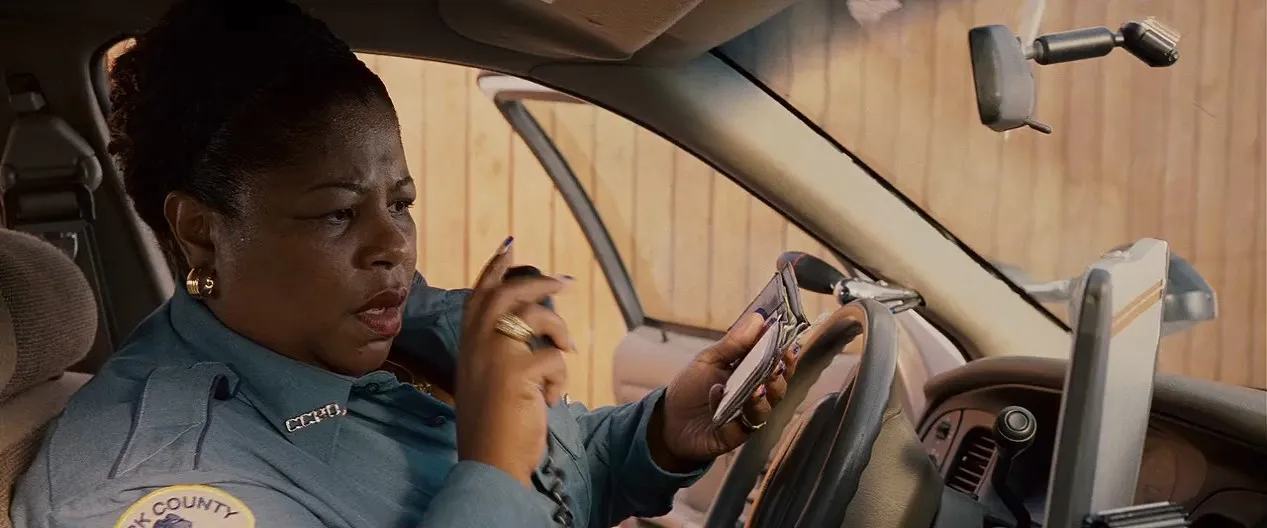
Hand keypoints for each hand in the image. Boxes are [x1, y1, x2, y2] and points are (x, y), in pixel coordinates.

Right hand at [454, 238, 573, 486]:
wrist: (489, 462)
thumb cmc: (492, 427)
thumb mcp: (487, 381)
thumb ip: (499, 351)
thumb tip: (532, 326)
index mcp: (468, 345)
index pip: (479, 295)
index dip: (494, 269)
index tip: (509, 245)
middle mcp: (477, 345)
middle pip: (509, 293)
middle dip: (539, 282)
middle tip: (565, 281)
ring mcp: (495, 356)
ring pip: (536, 316)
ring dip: (559, 331)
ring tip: (566, 349)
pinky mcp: (517, 373)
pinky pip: (554, 359)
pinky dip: (559, 380)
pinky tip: (549, 400)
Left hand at [654, 312, 797, 466]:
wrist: (668, 419)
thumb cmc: (691, 387)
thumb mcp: (709, 359)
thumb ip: (734, 342)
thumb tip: (758, 317)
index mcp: (751, 375)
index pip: (777, 366)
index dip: (786, 357)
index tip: (788, 346)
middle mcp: (754, 397)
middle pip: (777, 389)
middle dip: (778, 377)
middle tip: (774, 366)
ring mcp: (744, 417)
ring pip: (764, 410)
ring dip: (761, 398)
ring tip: (755, 387)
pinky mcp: (732, 435)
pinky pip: (738, 426)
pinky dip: (727, 408)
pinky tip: (716, 393)